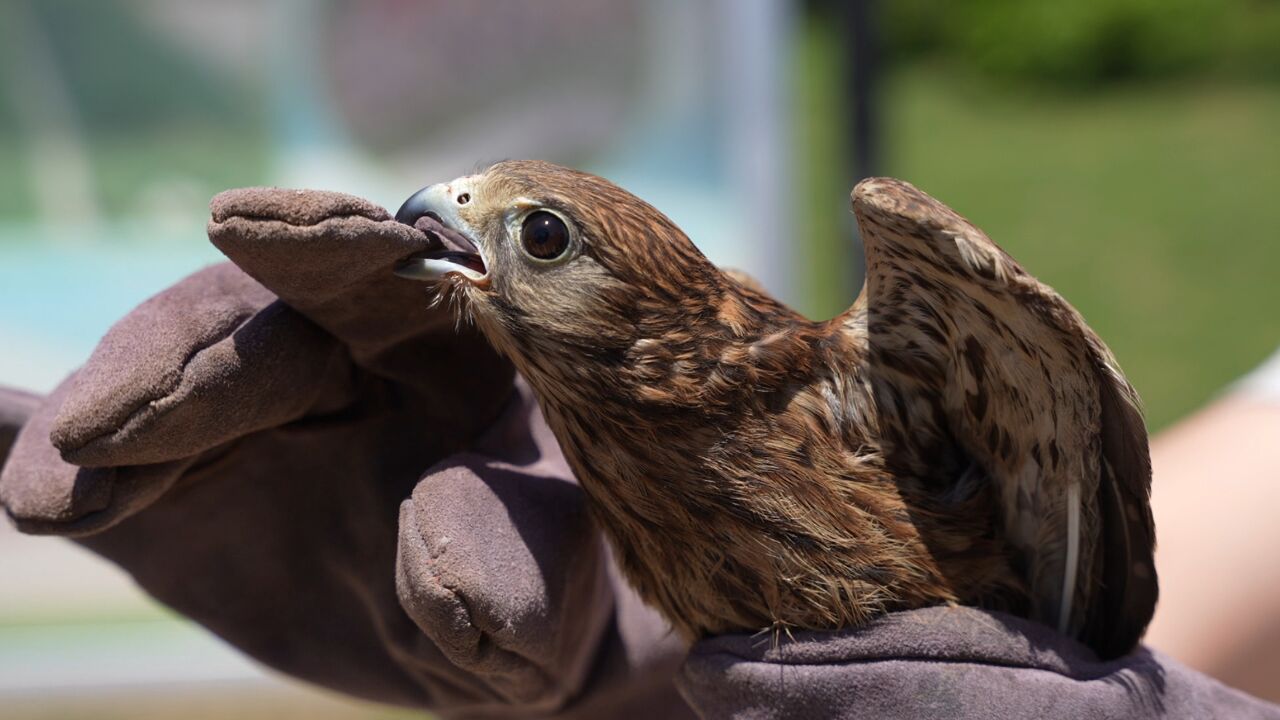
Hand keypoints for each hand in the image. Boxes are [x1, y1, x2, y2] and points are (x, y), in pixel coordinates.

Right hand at [0, 189, 687, 717]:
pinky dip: (35, 451)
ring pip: (167, 398)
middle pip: (245, 333)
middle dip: (171, 374)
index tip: (242, 223)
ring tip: (49, 504)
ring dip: (104, 439)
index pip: (378, 270)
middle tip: (96, 436)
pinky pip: (115, 468)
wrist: (511, 643)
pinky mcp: (190, 492)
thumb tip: (427, 556)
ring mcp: (254, 424)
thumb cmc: (555, 588)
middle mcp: (339, 363)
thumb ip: (513, 571)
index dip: (317, 242)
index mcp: (445, 344)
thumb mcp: (558, 589)